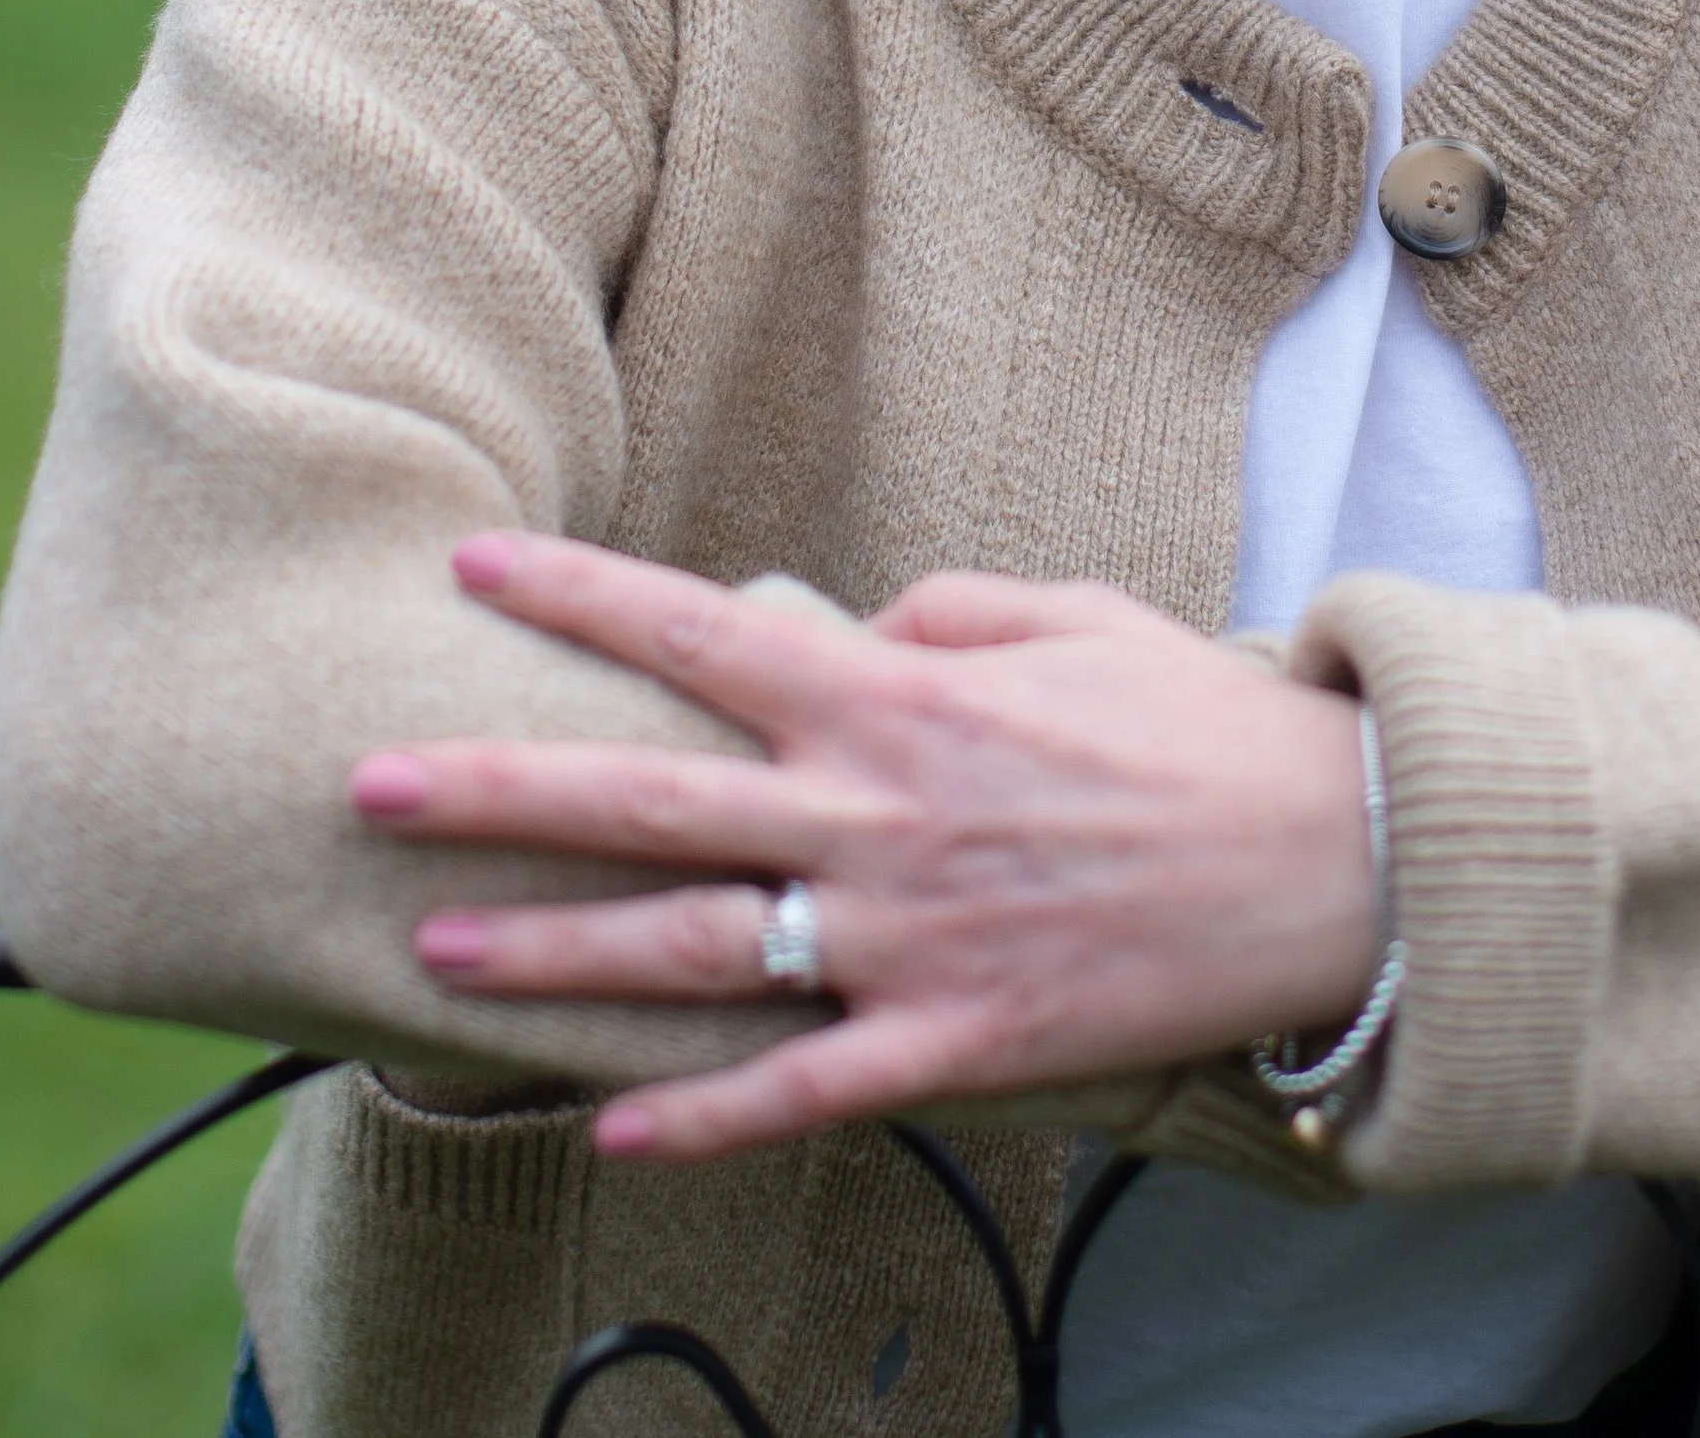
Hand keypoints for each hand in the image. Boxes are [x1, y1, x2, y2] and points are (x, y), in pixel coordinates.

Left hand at [351, 536, 1377, 1161]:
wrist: (1330, 859)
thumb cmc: (1198, 724)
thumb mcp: (1070, 615)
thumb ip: (940, 612)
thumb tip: (842, 628)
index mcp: (899, 696)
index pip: (700, 631)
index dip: (577, 597)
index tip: (469, 566)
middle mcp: (878, 814)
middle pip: (651, 797)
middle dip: (500, 788)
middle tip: (369, 778)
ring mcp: (910, 938)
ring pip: (696, 950)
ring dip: (554, 955)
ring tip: (431, 955)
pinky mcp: (958, 1042)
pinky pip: (805, 1092)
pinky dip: (702, 1120)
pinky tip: (607, 1133)